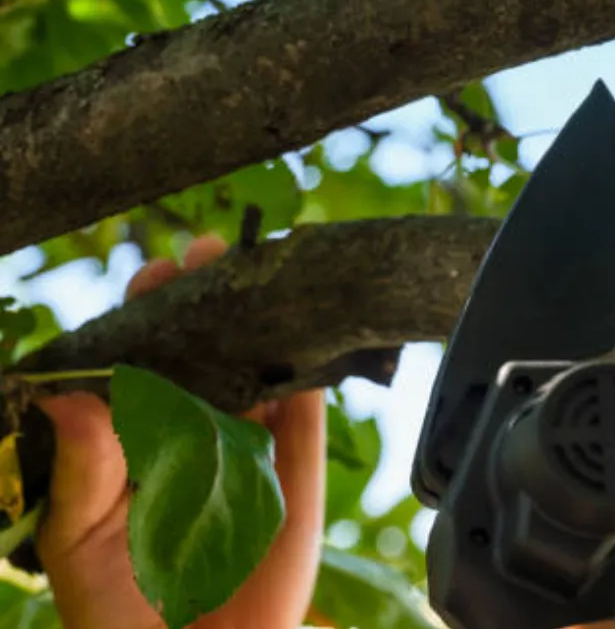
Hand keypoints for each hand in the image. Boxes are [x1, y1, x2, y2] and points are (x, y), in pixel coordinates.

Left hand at [33, 235, 326, 628]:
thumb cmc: (123, 616)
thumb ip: (83, 474)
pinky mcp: (298, 473)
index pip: (142, 364)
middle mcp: (195, 437)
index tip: (153, 274)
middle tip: (208, 251)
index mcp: (136, 445)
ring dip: (263, 317)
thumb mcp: (81, 544)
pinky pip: (308, 413)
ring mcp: (251, 451)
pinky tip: (308, 326)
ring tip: (262, 264)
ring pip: (259, 368)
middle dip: (209, 296)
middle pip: (206, 351)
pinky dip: (312, 368)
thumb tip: (71, 398)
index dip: (148, 314)